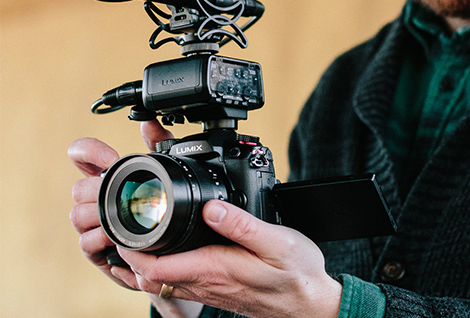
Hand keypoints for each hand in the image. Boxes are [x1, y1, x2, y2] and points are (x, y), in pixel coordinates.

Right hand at [67, 121, 173, 288]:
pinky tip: (117, 238)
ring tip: (121, 215)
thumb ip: (159, 144)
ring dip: (99, 215)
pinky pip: (86, 242)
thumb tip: (150, 122)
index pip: (81, 155)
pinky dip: (101, 239)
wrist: (163, 251)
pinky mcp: (93, 250)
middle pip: (79, 187)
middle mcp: (93, 198)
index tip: (110, 157)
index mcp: (106, 175)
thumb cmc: (158, 206)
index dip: (88, 151)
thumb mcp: (163, 173)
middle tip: (122, 192)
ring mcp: (90, 224)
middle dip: (100, 189)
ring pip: (78, 214)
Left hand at [115, 201, 342, 317]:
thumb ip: (242, 224)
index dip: (132, 249)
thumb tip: (210, 207)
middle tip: (116, 225)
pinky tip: (161, 254)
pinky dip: (159, 270)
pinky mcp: (216, 290)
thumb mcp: (277, 242)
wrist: (310, 305)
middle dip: (128, 254)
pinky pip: (175, 283)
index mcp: (215, 269)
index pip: (156, 267)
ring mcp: (209, 289)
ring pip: (160, 282)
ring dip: (141, 263)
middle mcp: (206, 283)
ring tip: (129, 237)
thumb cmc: (297, 275)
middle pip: (150, 276)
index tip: (120, 226)